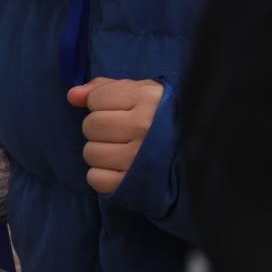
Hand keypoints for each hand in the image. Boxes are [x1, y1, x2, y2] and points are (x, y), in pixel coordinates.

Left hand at [67, 77, 163, 192]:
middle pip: (91, 125)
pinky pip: (95, 178)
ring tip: (121, 149)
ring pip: (90, 152)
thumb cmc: (163, 117)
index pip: (96, 98)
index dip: (102, 103)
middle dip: (100, 127)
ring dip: (100, 151)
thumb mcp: (141, 92)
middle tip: (120, 131)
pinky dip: (101, 174)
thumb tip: (72, 94)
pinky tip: (119, 167)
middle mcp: (143, 126)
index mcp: (148, 98)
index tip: (120, 109)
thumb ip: (103, 88)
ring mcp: (138, 157)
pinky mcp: (132, 183)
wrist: (199, 149)